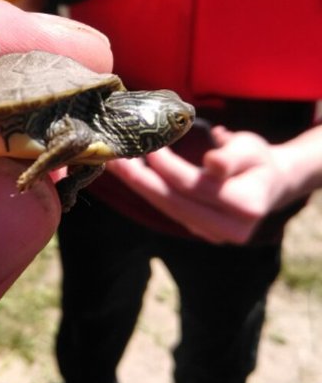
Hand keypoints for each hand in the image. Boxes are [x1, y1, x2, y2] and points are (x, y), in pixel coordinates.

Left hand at [106, 126, 306, 244]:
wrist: (269, 183)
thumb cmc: (258, 161)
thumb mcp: (251, 150)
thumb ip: (231, 157)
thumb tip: (212, 163)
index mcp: (248, 206)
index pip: (197, 186)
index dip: (170, 168)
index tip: (149, 147)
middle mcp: (229, 229)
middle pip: (175, 202)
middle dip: (141, 180)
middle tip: (114, 159)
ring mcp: (211, 235)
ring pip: (167, 209)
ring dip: (138, 185)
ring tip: (114, 164)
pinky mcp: (197, 231)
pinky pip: (168, 210)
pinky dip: (148, 191)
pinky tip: (129, 175)